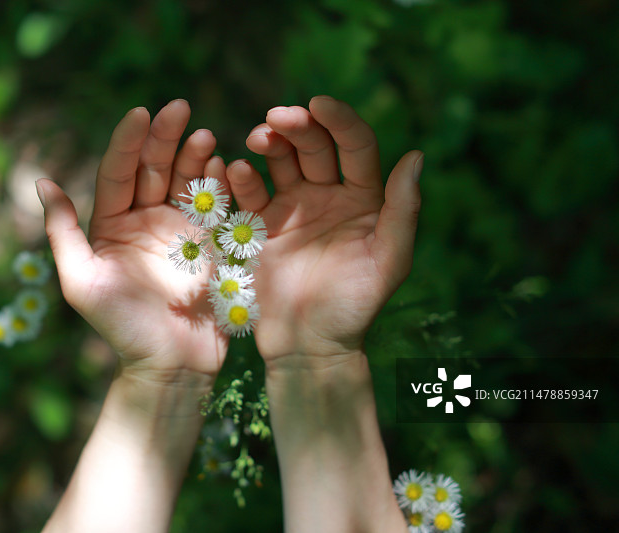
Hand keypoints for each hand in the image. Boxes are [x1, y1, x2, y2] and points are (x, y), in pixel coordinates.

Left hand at [36, 100, 228, 382]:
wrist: (172, 365)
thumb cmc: (122, 328)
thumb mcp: (81, 282)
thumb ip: (63, 232)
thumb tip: (42, 182)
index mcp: (111, 226)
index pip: (118, 172)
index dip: (128, 141)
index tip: (140, 111)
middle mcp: (146, 221)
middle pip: (154, 168)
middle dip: (165, 137)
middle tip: (179, 107)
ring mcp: (182, 230)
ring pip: (186, 180)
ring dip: (194, 155)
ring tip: (203, 135)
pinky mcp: (212, 244)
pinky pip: (216, 206)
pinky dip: (220, 184)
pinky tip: (223, 164)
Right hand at [224, 95, 422, 362]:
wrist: (308, 345)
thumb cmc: (353, 307)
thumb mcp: (388, 261)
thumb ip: (403, 210)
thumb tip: (417, 155)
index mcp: (364, 199)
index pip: (355, 146)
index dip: (340, 121)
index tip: (319, 104)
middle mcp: (329, 196)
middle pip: (314, 146)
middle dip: (297, 126)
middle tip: (275, 120)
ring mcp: (293, 209)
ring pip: (281, 161)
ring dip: (269, 142)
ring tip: (256, 138)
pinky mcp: (262, 225)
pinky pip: (251, 192)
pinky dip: (242, 178)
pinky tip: (236, 170)